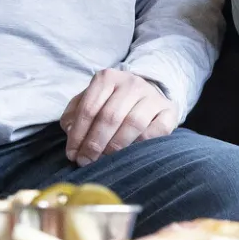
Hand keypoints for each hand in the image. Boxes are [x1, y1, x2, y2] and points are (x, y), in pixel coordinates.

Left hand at [60, 69, 177, 164]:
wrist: (146, 95)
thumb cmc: (111, 103)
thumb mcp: (91, 101)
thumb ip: (75, 113)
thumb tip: (70, 130)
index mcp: (107, 78)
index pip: (89, 108)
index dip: (79, 134)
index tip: (72, 154)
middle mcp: (131, 83)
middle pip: (110, 116)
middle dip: (94, 143)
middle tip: (85, 161)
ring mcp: (152, 96)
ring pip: (133, 124)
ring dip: (115, 147)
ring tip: (104, 160)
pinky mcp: (168, 110)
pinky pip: (155, 131)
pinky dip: (141, 145)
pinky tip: (129, 154)